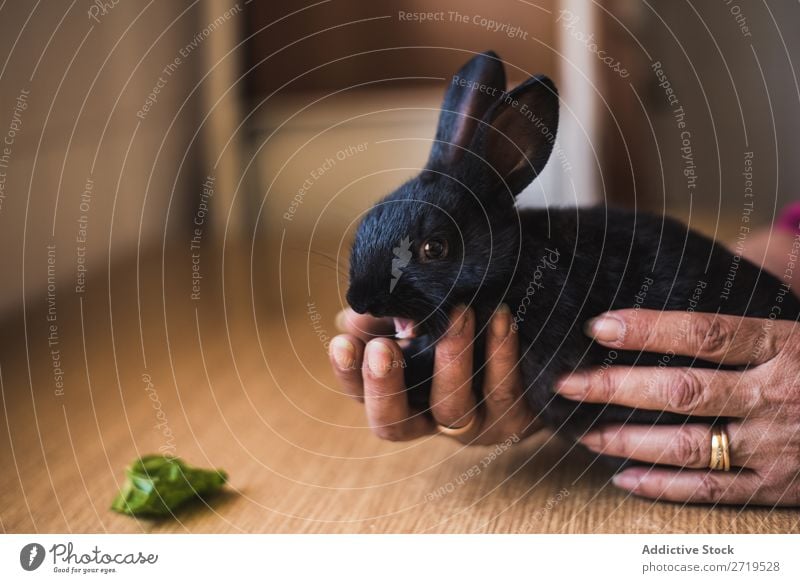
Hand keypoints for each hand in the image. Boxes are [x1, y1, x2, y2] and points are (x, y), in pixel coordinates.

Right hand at [328, 305, 541, 444]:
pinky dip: (502, 353)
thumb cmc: (463, 330)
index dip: (348, 374)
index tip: (343, 342)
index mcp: (400, 397)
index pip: (361, 395)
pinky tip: (502, 316)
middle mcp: (430, 420)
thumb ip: (388, 317)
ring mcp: (472, 426)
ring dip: (452, 358)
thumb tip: (355, 317)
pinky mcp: (514, 421)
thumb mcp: (420, 322)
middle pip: (395, 424)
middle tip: (382, 348)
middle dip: (385, 386)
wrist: (535, 353)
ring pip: (453, 406)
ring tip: (458, 310)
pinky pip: (505, 391)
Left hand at [556, 309, 799, 504]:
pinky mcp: (778, 487)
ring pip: (687, 444)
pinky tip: (623, 476)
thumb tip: (708, 274)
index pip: (706, 333)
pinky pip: (710, 491)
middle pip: (682, 390)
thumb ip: (756, 307)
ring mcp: (778, 445)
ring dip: (627, 439)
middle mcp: (778, 396)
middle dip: (615, 387)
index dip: (648, 329)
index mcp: (787, 345)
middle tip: (566, 383)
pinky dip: (662, 486)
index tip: (599, 325)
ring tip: (583, 431)